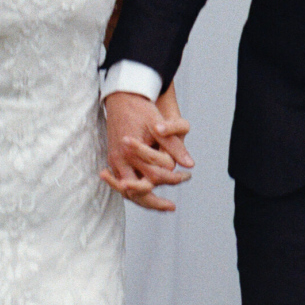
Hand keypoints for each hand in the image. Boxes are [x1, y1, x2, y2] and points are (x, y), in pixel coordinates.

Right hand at [100, 91, 192, 211]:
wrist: (121, 97)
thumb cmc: (141, 110)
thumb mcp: (159, 126)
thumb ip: (174, 146)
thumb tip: (190, 164)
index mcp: (131, 154)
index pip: (155, 176)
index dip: (173, 178)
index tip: (187, 176)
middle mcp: (120, 162)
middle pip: (138, 193)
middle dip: (155, 202)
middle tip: (171, 207)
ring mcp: (114, 163)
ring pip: (128, 192)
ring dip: (145, 200)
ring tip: (163, 206)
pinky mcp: (114, 162)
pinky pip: (123, 183)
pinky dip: (135, 191)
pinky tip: (148, 192)